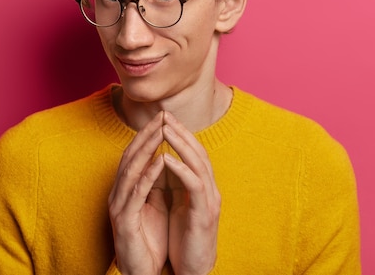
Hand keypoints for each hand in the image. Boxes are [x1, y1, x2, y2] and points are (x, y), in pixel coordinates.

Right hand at [108, 112, 168, 274]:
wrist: (141, 273)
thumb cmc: (148, 241)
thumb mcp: (152, 207)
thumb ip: (154, 185)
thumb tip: (163, 161)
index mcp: (125, 190)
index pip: (135, 155)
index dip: (147, 135)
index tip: (163, 117)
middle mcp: (118, 194)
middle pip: (131, 157)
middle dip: (147, 134)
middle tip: (162, 115)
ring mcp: (119, 207)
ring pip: (131, 170)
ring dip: (147, 149)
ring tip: (161, 131)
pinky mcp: (124, 221)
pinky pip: (136, 194)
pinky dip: (147, 175)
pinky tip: (159, 162)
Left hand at [162, 112, 220, 274]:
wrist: (194, 269)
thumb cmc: (185, 238)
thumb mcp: (180, 206)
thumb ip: (177, 184)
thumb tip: (164, 163)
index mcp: (203, 187)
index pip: (194, 153)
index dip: (181, 134)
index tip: (165, 118)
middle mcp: (210, 190)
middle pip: (199, 152)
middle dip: (182, 132)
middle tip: (166, 115)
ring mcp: (209, 201)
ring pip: (199, 164)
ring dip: (182, 145)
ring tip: (166, 129)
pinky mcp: (204, 214)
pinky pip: (194, 186)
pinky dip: (181, 170)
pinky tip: (168, 159)